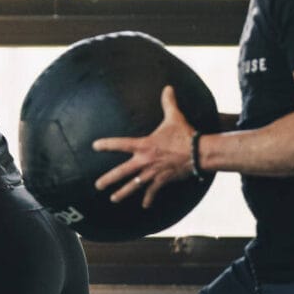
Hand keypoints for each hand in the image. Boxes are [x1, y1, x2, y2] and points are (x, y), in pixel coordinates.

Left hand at [92, 85, 195, 207]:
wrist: (199, 153)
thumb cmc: (184, 134)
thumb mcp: (174, 117)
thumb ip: (168, 102)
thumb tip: (168, 87)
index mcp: (144, 145)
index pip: (120, 144)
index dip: (106, 145)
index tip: (94, 146)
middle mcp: (145, 161)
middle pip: (122, 172)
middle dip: (108, 179)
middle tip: (97, 185)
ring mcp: (153, 172)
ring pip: (134, 186)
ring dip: (123, 193)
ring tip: (113, 199)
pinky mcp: (163, 180)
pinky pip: (153, 191)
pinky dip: (149, 199)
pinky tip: (145, 206)